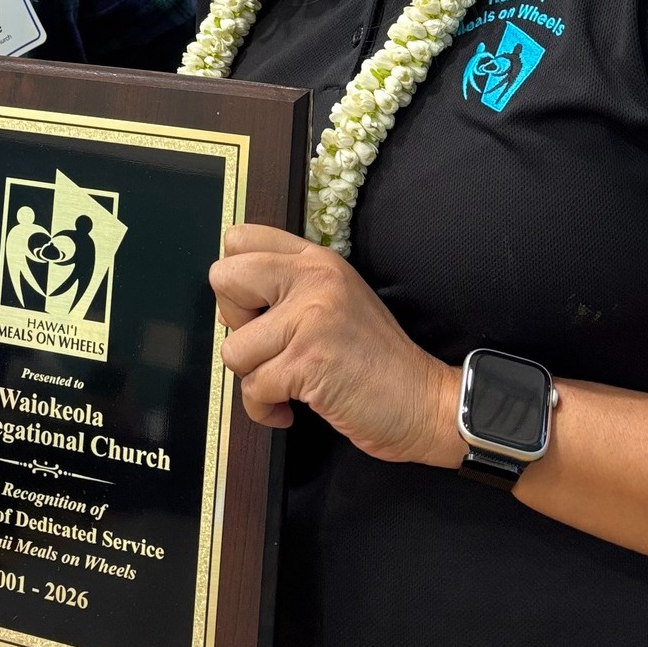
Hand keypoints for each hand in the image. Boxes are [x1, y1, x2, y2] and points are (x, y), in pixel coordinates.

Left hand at [210, 225, 460, 467]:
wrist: (424, 403)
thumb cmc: (375, 361)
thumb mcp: (336, 300)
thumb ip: (291, 288)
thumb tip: (231, 301)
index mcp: (317, 260)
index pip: (241, 237)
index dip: (235, 279)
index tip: (256, 309)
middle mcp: (312, 278)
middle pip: (222, 278)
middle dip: (234, 322)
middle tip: (266, 344)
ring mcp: (310, 317)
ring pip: (233, 347)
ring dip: (254, 377)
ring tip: (286, 384)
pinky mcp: (307, 361)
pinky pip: (253, 388)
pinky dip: (265, 409)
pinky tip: (291, 408)